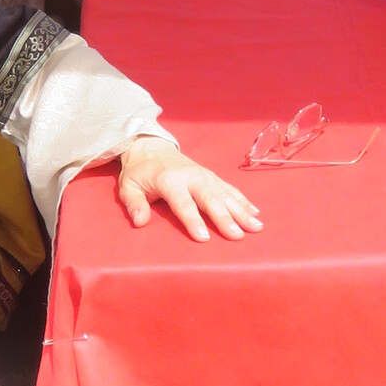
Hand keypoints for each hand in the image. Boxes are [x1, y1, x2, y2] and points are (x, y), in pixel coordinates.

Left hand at [116, 138, 262, 242]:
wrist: (152, 147)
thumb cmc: (139, 172)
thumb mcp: (128, 186)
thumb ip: (134, 204)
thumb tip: (139, 222)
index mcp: (170, 181)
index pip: (183, 204)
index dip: (193, 221)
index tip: (204, 238)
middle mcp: (191, 177)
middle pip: (210, 200)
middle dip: (225, 218)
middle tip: (238, 236)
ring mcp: (204, 176)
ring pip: (225, 195)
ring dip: (242, 211)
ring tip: (256, 227)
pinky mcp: (212, 176)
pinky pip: (230, 189)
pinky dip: (243, 200)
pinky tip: (255, 213)